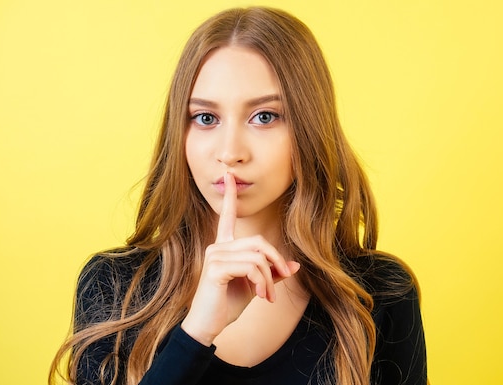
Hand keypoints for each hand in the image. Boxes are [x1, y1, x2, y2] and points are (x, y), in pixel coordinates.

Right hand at [181, 173, 299, 345]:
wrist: (207, 327)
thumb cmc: (227, 305)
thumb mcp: (255, 286)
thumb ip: (272, 273)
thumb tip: (295, 265)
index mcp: (224, 246)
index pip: (226, 216)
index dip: (229, 196)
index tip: (230, 177)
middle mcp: (217, 246)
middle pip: (258, 242)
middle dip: (275, 262)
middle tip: (279, 283)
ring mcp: (214, 255)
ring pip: (257, 256)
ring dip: (269, 278)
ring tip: (268, 296)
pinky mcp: (215, 268)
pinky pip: (251, 266)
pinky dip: (262, 281)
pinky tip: (260, 295)